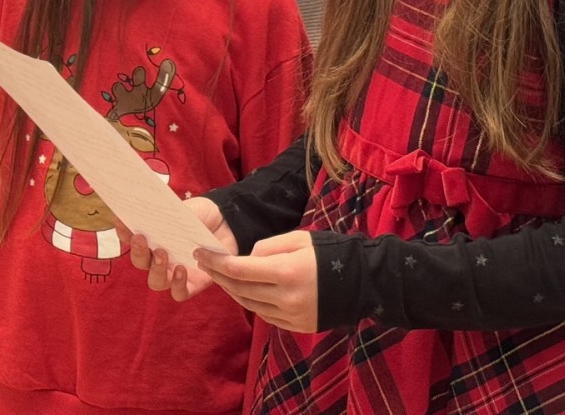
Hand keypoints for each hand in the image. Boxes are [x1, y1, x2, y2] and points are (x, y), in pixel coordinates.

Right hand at [127, 197, 236, 302]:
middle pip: (139, 262)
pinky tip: (182, 269)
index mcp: (152, 237)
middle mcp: (159, 257)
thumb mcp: (184, 209)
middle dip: (138, 252)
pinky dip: (177, 284)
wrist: (228, 223)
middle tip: (142, 238)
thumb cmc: (201, 215)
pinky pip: (178, 292)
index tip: (122, 221)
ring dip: (156, 269)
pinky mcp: (191, 284)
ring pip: (156, 281)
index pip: (130, 237)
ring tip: (163, 254)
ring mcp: (174, 273)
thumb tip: (149, 209)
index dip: (123, 231)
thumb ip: (168, 214)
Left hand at [190, 229, 316, 330]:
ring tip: (222, 275)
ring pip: (250, 304)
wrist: (364, 282)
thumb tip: (246, 259)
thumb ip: (267, 247)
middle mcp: (287, 298)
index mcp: (286, 272)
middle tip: (204, 261)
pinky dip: (252, 302)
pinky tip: (246, 290)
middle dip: (219, 275)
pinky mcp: (299, 327)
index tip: (200, 252)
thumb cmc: (328, 252)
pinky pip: (266, 315)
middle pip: (240, 289)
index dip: (215, 261)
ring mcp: (293, 316)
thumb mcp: (298, 238)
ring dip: (233, 290)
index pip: (239, 270)